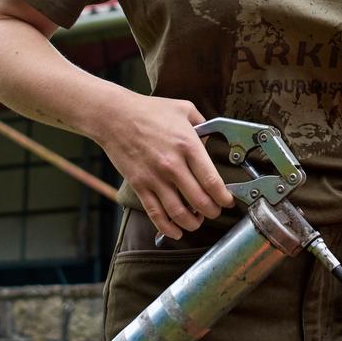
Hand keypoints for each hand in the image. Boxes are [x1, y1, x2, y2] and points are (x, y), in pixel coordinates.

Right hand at [94, 94, 233, 239]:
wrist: (114, 116)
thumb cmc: (149, 111)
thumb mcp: (184, 109)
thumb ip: (203, 125)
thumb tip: (211, 142)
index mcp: (188, 146)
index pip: (212, 181)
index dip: (224, 197)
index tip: (228, 201)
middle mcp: (173, 165)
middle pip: (200, 201)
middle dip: (212, 212)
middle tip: (215, 212)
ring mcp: (155, 178)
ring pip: (179, 213)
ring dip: (193, 223)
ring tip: (197, 221)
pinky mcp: (139, 185)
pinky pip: (156, 214)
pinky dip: (168, 228)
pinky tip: (176, 231)